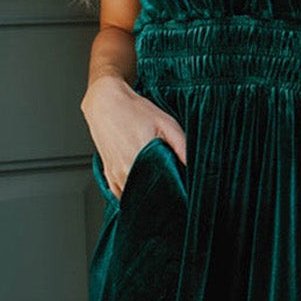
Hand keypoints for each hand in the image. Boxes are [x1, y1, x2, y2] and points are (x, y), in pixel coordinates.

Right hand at [81, 73, 185, 200]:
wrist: (105, 104)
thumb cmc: (135, 111)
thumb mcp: (166, 123)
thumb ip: (182, 146)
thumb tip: (195, 166)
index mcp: (141, 161)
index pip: (162, 191)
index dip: (173, 194)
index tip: (181, 194)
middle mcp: (125, 171)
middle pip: (148, 196)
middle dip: (162, 197)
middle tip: (173, 194)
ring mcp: (115, 175)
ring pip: (134, 197)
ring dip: (146, 197)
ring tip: (158, 190)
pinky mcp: (108, 175)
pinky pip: (121, 195)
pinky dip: (132, 195)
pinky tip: (142, 190)